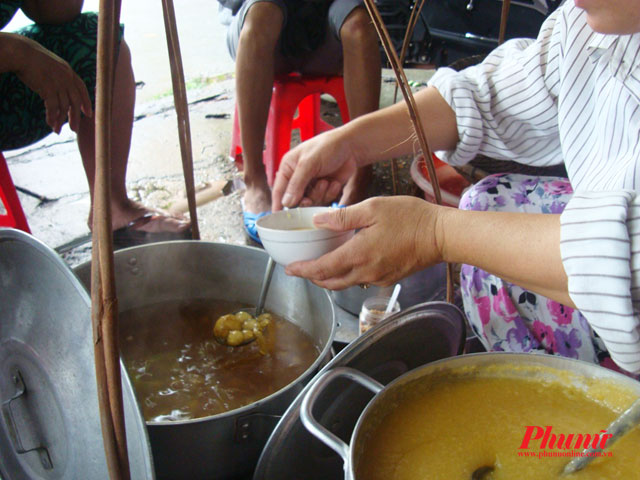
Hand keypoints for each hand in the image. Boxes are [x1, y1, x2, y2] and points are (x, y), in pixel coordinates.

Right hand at [13, 35, 91, 132]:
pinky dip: (52, 116)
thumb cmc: (33, 59)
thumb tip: (62, 90)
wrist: (21, 52)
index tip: (88, 114)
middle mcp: (67, 78)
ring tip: (56, 130)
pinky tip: (50, 123)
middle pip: (75, 101)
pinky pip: (53, 107)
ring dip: (60, 120)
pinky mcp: (48, 88)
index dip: (86, 102)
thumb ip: (60, 77)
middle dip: (75, 117)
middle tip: (75, 129)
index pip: (82, 89)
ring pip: (64, 106)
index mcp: (69, 71)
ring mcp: (58, 83)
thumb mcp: (52, 65)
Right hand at [271, 127, 358, 210]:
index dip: (278, 205)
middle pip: (295, 201)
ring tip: (325, 182)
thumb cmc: (328, 147)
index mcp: (288, 168)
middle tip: (309, 199)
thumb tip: (286, 202)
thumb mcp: (309, 163)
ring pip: (310, 203)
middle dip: (305, 200)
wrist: (351, 147)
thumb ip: (297, 183)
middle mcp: (298, 178)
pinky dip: (330, 194)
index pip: (278, 191)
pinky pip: (324, 201)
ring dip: (319, 194)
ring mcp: (311, 185)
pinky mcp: (324, 190)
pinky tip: (334, 182)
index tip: (279, 219)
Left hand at [285, 196, 444, 289]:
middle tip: (301, 269)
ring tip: (319, 267)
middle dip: (313, 278)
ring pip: (345, 284)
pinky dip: (347, 275)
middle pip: (330, 283)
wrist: (441, 236)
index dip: (303, 271)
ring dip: (329, 278)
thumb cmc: (410, 218)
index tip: (290, 269)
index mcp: (358, 254)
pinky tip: (347, 262)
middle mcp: (366, 272)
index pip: (322, 270)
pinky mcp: (388, 279)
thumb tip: (318, 221)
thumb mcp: (373, 208)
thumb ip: (342, 217)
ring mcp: (378, 278)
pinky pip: (361, 280)